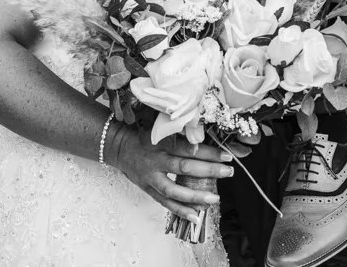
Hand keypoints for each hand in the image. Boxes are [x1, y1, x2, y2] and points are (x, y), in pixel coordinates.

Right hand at [110, 124, 233, 222]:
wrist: (119, 147)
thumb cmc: (144, 136)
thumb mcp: (160, 129)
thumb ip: (180, 133)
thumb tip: (205, 136)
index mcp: (161, 142)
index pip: (188, 148)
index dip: (208, 152)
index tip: (226, 155)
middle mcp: (156, 160)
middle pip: (184, 167)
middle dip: (208, 171)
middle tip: (228, 172)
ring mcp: (151, 178)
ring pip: (174, 190)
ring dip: (195, 196)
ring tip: (215, 198)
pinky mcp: (148, 190)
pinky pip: (165, 203)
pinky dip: (180, 211)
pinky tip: (196, 216)